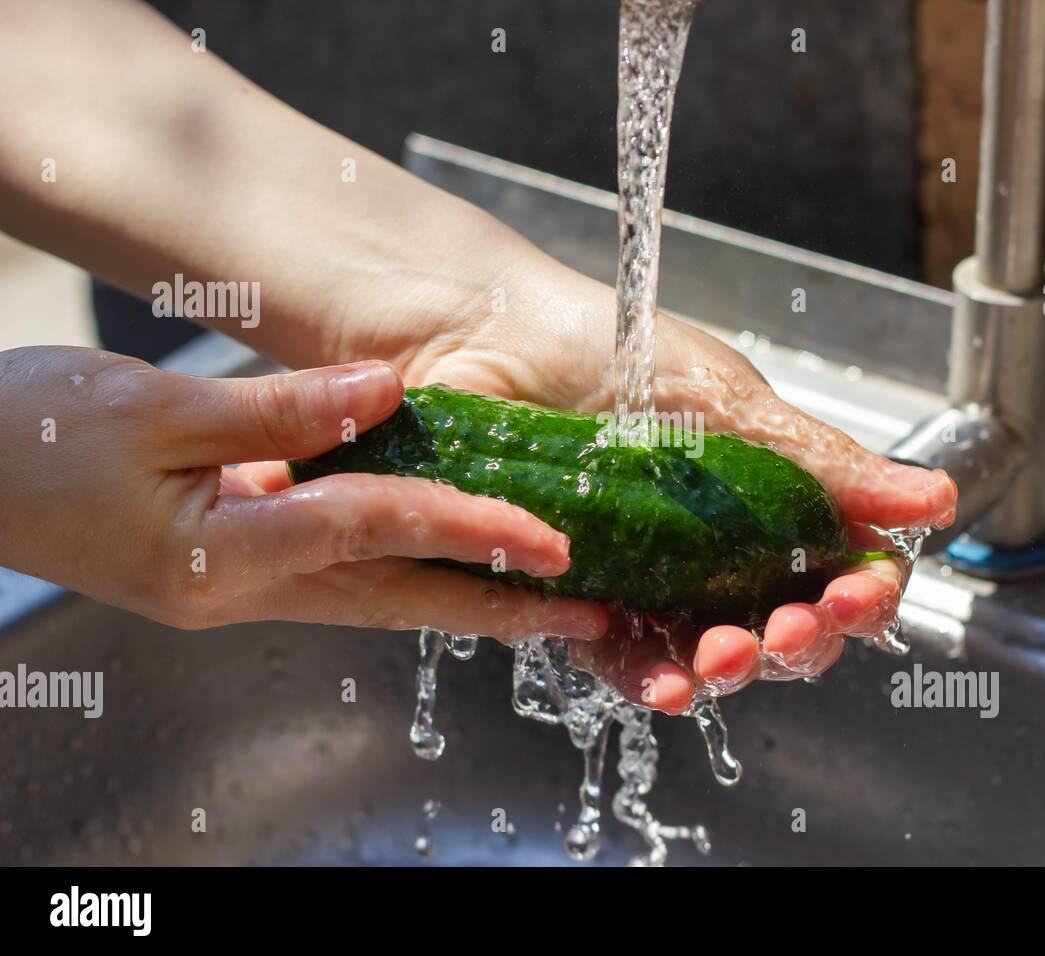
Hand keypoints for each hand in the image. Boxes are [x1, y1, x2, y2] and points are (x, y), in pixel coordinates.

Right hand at [0, 346, 607, 641]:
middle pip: (397, 601)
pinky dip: (405, 568)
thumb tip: (386, 392)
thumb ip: (278, 410)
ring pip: (376, 598)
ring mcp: (240, 589)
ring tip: (544, 599)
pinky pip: (343, 575)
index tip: (548, 536)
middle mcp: (242, 589)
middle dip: (496, 608)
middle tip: (586, 617)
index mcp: (219, 557)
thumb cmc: (29, 438)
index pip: (373, 531)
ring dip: (463, 598)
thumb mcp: (149, 409)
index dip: (466, 525)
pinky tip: (451, 558)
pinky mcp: (237, 570)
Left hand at [357, 266, 957, 713]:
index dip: (860, 594)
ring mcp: (653, 579)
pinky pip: (623, 657)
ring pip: (710, 656)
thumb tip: (935, 500)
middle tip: (791, 629)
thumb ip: (829, 468)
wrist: (491, 337)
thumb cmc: (615, 351)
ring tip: (723, 656)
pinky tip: (666, 681)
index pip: (840, 572)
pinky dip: (648, 677)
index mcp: (772, 502)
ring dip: (730, 669)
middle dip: (800, 642)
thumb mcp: (737, 407)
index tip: (856, 592)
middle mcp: (719, 550)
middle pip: (784, 630)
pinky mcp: (581, 598)